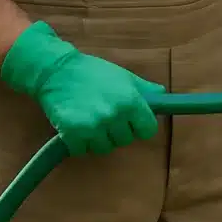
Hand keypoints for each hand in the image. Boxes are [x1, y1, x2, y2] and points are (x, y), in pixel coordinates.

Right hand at [0, 21, 165, 156]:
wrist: (58, 71)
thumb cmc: (94, 71)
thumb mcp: (124, 76)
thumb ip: (145, 89)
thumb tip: (163, 96)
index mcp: (131, 101)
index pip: (148, 130)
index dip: (140, 126)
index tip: (133, 122)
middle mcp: (115, 115)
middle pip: (125, 140)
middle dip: (118, 131)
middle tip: (107, 116)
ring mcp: (94, 126)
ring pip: (104, 148)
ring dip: (99, 139)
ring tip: (91, 121)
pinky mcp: (73, 134)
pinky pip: (83, 151)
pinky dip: (79, 143)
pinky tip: (77, 127)